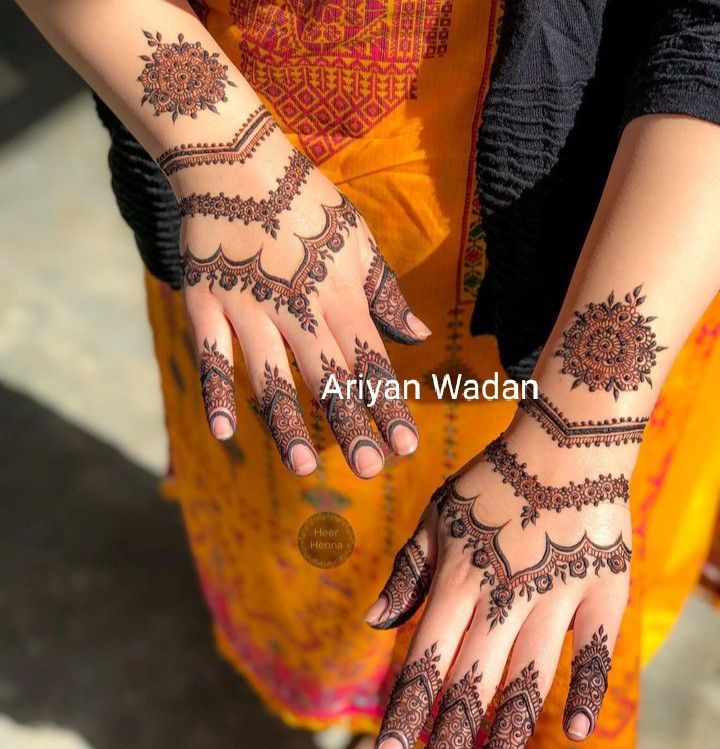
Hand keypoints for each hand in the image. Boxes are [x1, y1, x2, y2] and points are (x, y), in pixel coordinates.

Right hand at [164, 105, 429, 476]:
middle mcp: (299, 307)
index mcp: (340, 294)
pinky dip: (217, 394)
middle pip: (328, 377)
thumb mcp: (357, 238)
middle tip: (366, 470)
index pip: (371, 363)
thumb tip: (418, 334)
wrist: (234, 158)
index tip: (405, 448)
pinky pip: (212, 355)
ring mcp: (249, 307)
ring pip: (271, 376)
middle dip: (350, 426)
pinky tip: (225, 434)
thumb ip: (385, 291)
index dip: (388, 407)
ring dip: (288, 423)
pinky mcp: (207, 302)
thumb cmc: (304, 201)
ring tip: (301, 466)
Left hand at [365, 412, 632, 748]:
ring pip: (529, 676)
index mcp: (458, 579)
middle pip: (471, 681)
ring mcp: (556, 595)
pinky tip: (574, 730)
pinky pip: (597, 651)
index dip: (404, 711)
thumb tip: (374, 622)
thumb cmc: (491, 482)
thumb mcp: (437, 517)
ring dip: (507, 729)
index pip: (425, 659)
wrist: (563, 444)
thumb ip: (407, 572)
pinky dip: (588, 691)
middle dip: (447, 741)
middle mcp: (503, 595)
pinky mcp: (602, 591)